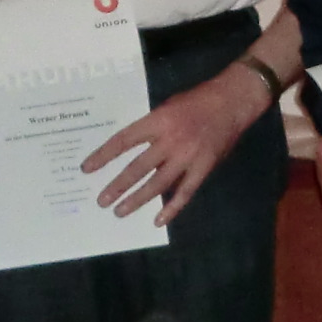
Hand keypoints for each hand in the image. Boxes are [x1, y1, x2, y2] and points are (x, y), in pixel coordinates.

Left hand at [86, 63, 273, 225]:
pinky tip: (158, 220)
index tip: (87, 169)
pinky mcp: (203, 168)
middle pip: (137, 167)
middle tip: (101, 201)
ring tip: (119, 212)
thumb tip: (131, 147)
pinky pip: (185, 193)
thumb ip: (152, 128)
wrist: (233, 101)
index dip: (104, 155)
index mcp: (158, 121)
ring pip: (157, 184)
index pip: (123, 141)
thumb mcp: (168, 106)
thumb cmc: (198, 100)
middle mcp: (170, 140)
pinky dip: (171, 208)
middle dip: (117, 186)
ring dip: (137, 200)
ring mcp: (187, 157)